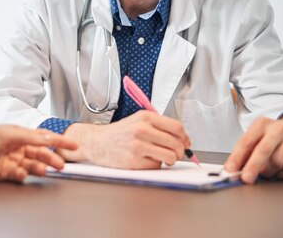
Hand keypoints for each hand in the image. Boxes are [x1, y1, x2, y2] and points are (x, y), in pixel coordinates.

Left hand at [0, 125, 77, 181]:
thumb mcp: (6, 133)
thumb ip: (28, 136)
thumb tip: (47, 136)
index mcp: (17, 134)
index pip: (42, 137)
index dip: (59, 140)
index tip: (73, 145)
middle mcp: (15, 146)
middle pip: (40, 153)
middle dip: (51, 158)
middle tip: (59, 164)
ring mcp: (10, 159)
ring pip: (32, 165)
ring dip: (38, 167)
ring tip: (41, 170)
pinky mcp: (5, 172)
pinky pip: (20, 174)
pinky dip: (22, 174)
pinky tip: (19, 173)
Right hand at [61, 111, 189, 168]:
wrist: (96, 142)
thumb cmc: (118, 133)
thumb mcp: (137, 120)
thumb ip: (158, 126)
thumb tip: (182, 138)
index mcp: (145, 117)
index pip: (177, 127)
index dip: (185, 137)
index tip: (186, 143)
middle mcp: (142, 129)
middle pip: (177, 143)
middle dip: (180, 151)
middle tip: (176, 153)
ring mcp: (138, 145)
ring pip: (170, 156)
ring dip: (170, 159)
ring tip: (162, 157)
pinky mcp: (134, 161)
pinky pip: (156, 166)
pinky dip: (154, 165)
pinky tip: (145, 160)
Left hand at [224, 117, 282, 183]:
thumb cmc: (269, 136)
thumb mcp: (255, 137)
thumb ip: (244, 152)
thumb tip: (233, 169)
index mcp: (261, 123)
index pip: (246, 141)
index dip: (237, 157)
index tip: (231, 169)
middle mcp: (278, 129)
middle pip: (264, 150)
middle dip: (253, 166)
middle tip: (246, 178)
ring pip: (276, 162)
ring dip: (267, 171)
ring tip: (264, 169)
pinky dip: (280, 174)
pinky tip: (277, 169)